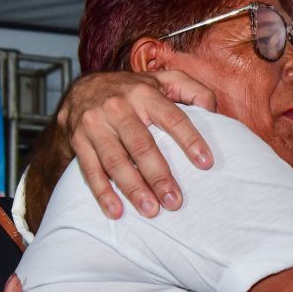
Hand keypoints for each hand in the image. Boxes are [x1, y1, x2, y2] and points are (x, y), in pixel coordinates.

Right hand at [58, 70, 216, 217]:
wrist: (81, 89)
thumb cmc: (132, 89)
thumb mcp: (164, 80)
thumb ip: (192, 90)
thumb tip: (213, 111)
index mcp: (144, 93)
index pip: (172, 117)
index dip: (189, 140)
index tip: (205, 163)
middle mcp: (118, 107)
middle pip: (141, 145)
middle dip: (159, 175)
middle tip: (175, 201)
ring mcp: (95, 124)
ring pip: (116, 160)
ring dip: (134, 188)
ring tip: (152, 210)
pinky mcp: (79, 141)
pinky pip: (90, 170)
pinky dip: (102, 192)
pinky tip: (116, 211)